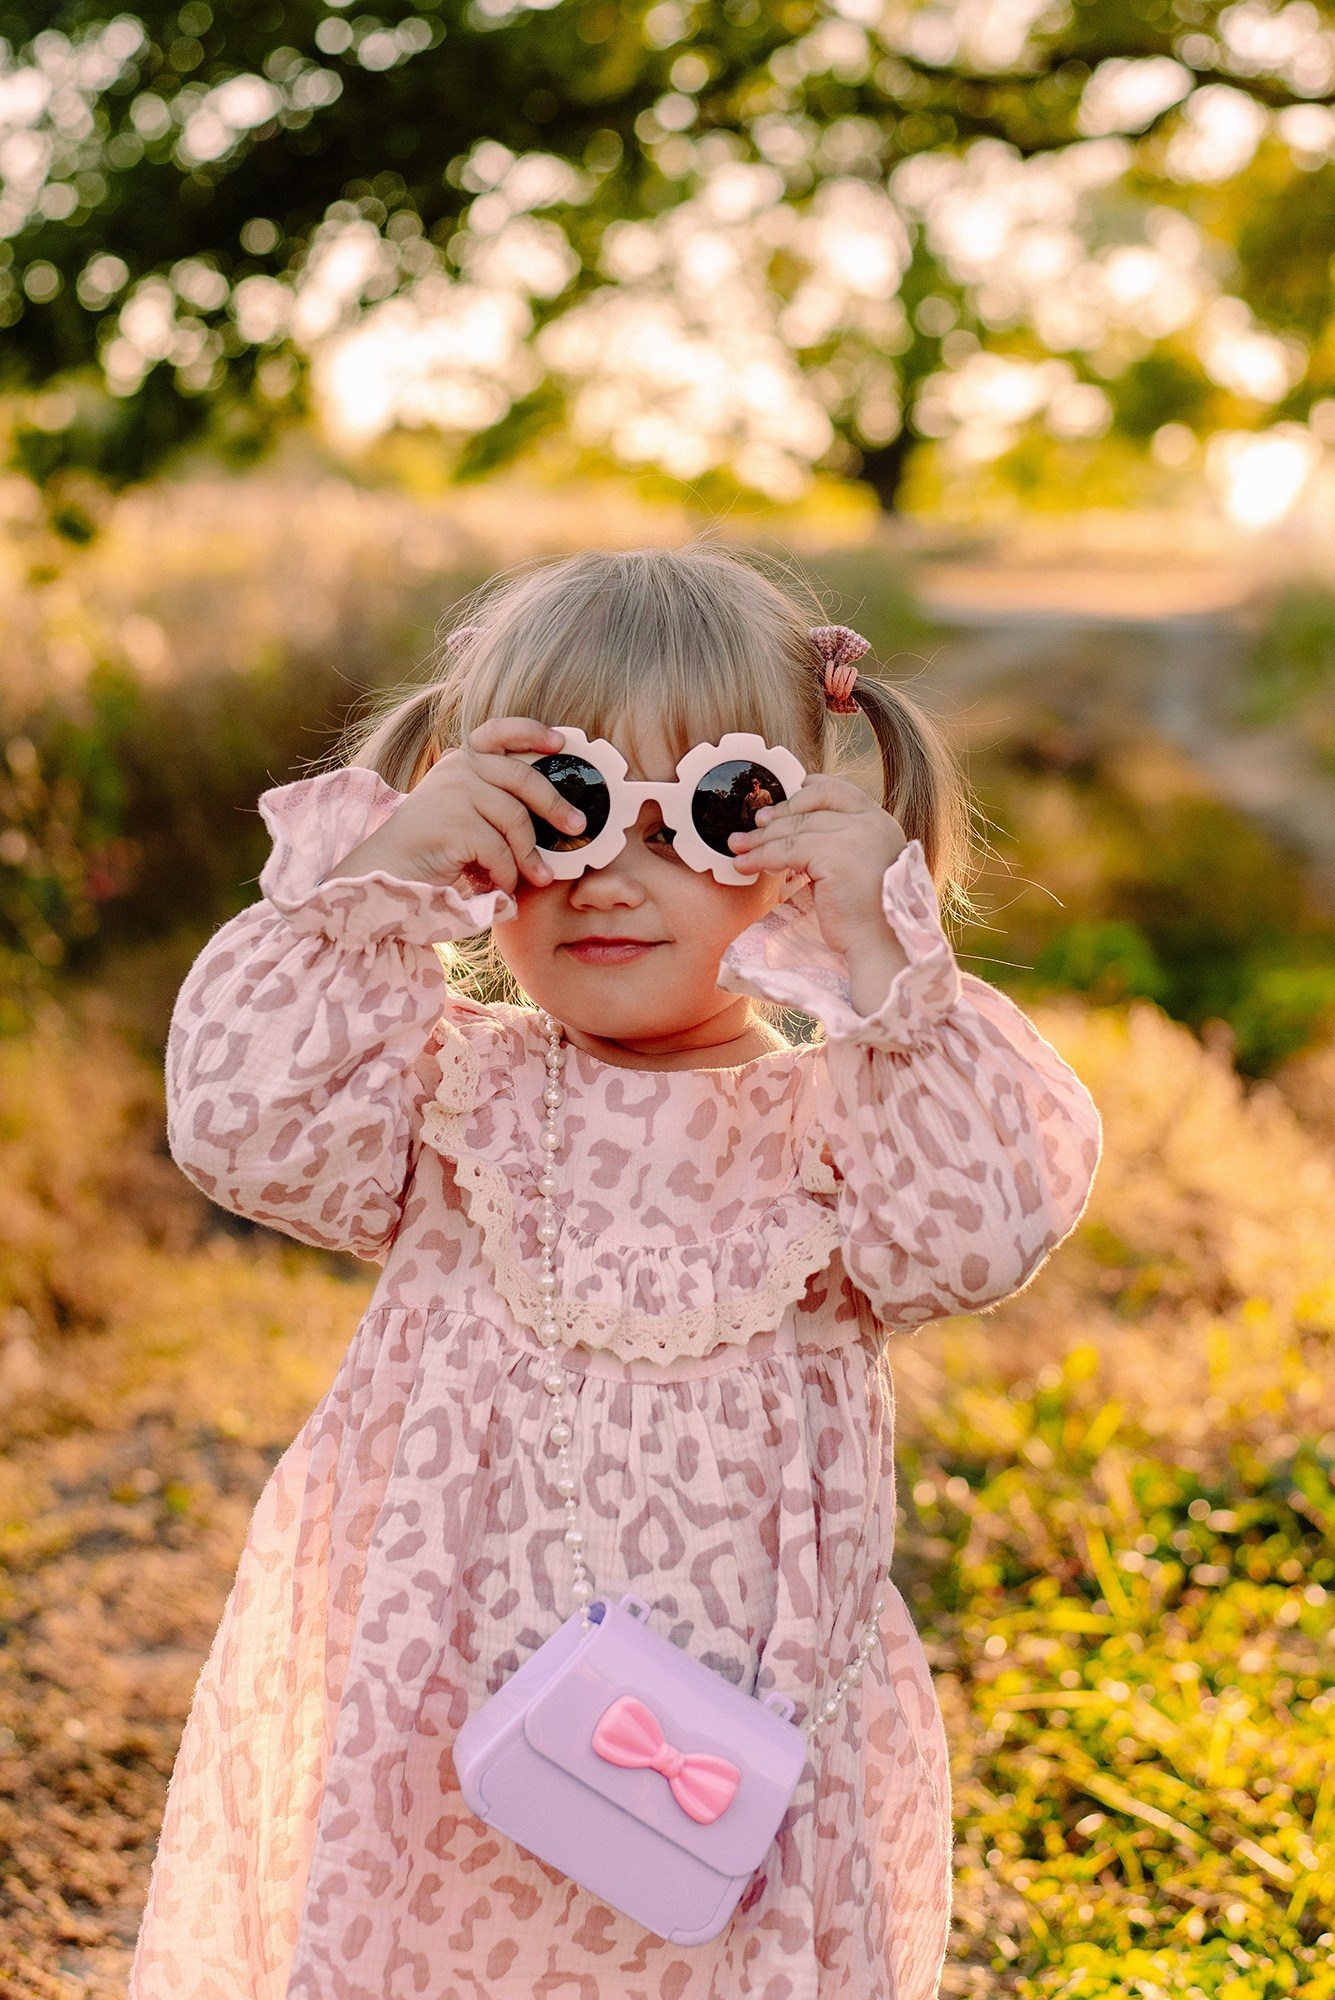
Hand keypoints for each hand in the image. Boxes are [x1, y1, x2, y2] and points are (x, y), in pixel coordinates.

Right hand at [324, 717, 586, 895]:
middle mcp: (458, 768)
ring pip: (515, 820)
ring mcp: (453, 793)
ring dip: (530, 854)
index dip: (533, 732)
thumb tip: (554, 809)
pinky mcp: (452, 824)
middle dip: (555, 805)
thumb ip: (497, 800)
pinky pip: (499, 850)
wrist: (385, 874)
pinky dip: (507, 873)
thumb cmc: (432, 850)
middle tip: (578, 827)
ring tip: (539, 876)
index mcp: (461, 760)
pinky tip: (502, 886)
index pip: (499, 731)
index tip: (562, 742)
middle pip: (524, 778)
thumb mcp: (465, 813)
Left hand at [728, 774, 909, 1012]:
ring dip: (760, 838)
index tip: (788, 796)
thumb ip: (840, 844)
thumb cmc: (868, 917)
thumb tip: (796, 832)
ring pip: (795, 828)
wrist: (881, 944)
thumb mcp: (859, 867)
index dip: (810, 791)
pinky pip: (787, 850)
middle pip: (812, 807)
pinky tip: (744, 864)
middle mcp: (871, 823)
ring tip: (737, 847)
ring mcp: (855, 836)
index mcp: (880, 823)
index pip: (841, 791)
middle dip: (777, 815)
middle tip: (751, 826)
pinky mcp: (835, 855)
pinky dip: (761, 856)